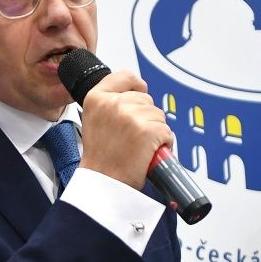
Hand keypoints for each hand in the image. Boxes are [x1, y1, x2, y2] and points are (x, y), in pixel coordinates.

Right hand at [79, 69, 174, 188]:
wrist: (104, 185)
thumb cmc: (101, 160)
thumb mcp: (93, 121)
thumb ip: (111, 103)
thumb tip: (138, 91)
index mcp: (96, 98)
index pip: (126, 76)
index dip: (136, 87)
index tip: (137, 95)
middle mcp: (113, 104)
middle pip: (146, 99)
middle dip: (145, 117)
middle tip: (130, 138)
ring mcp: (131, 116)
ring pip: (158, 115)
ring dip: (154, 131)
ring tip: (136, 147)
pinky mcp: (148, 131)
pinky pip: (167, 131)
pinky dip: (163, 144)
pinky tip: (146, 153)